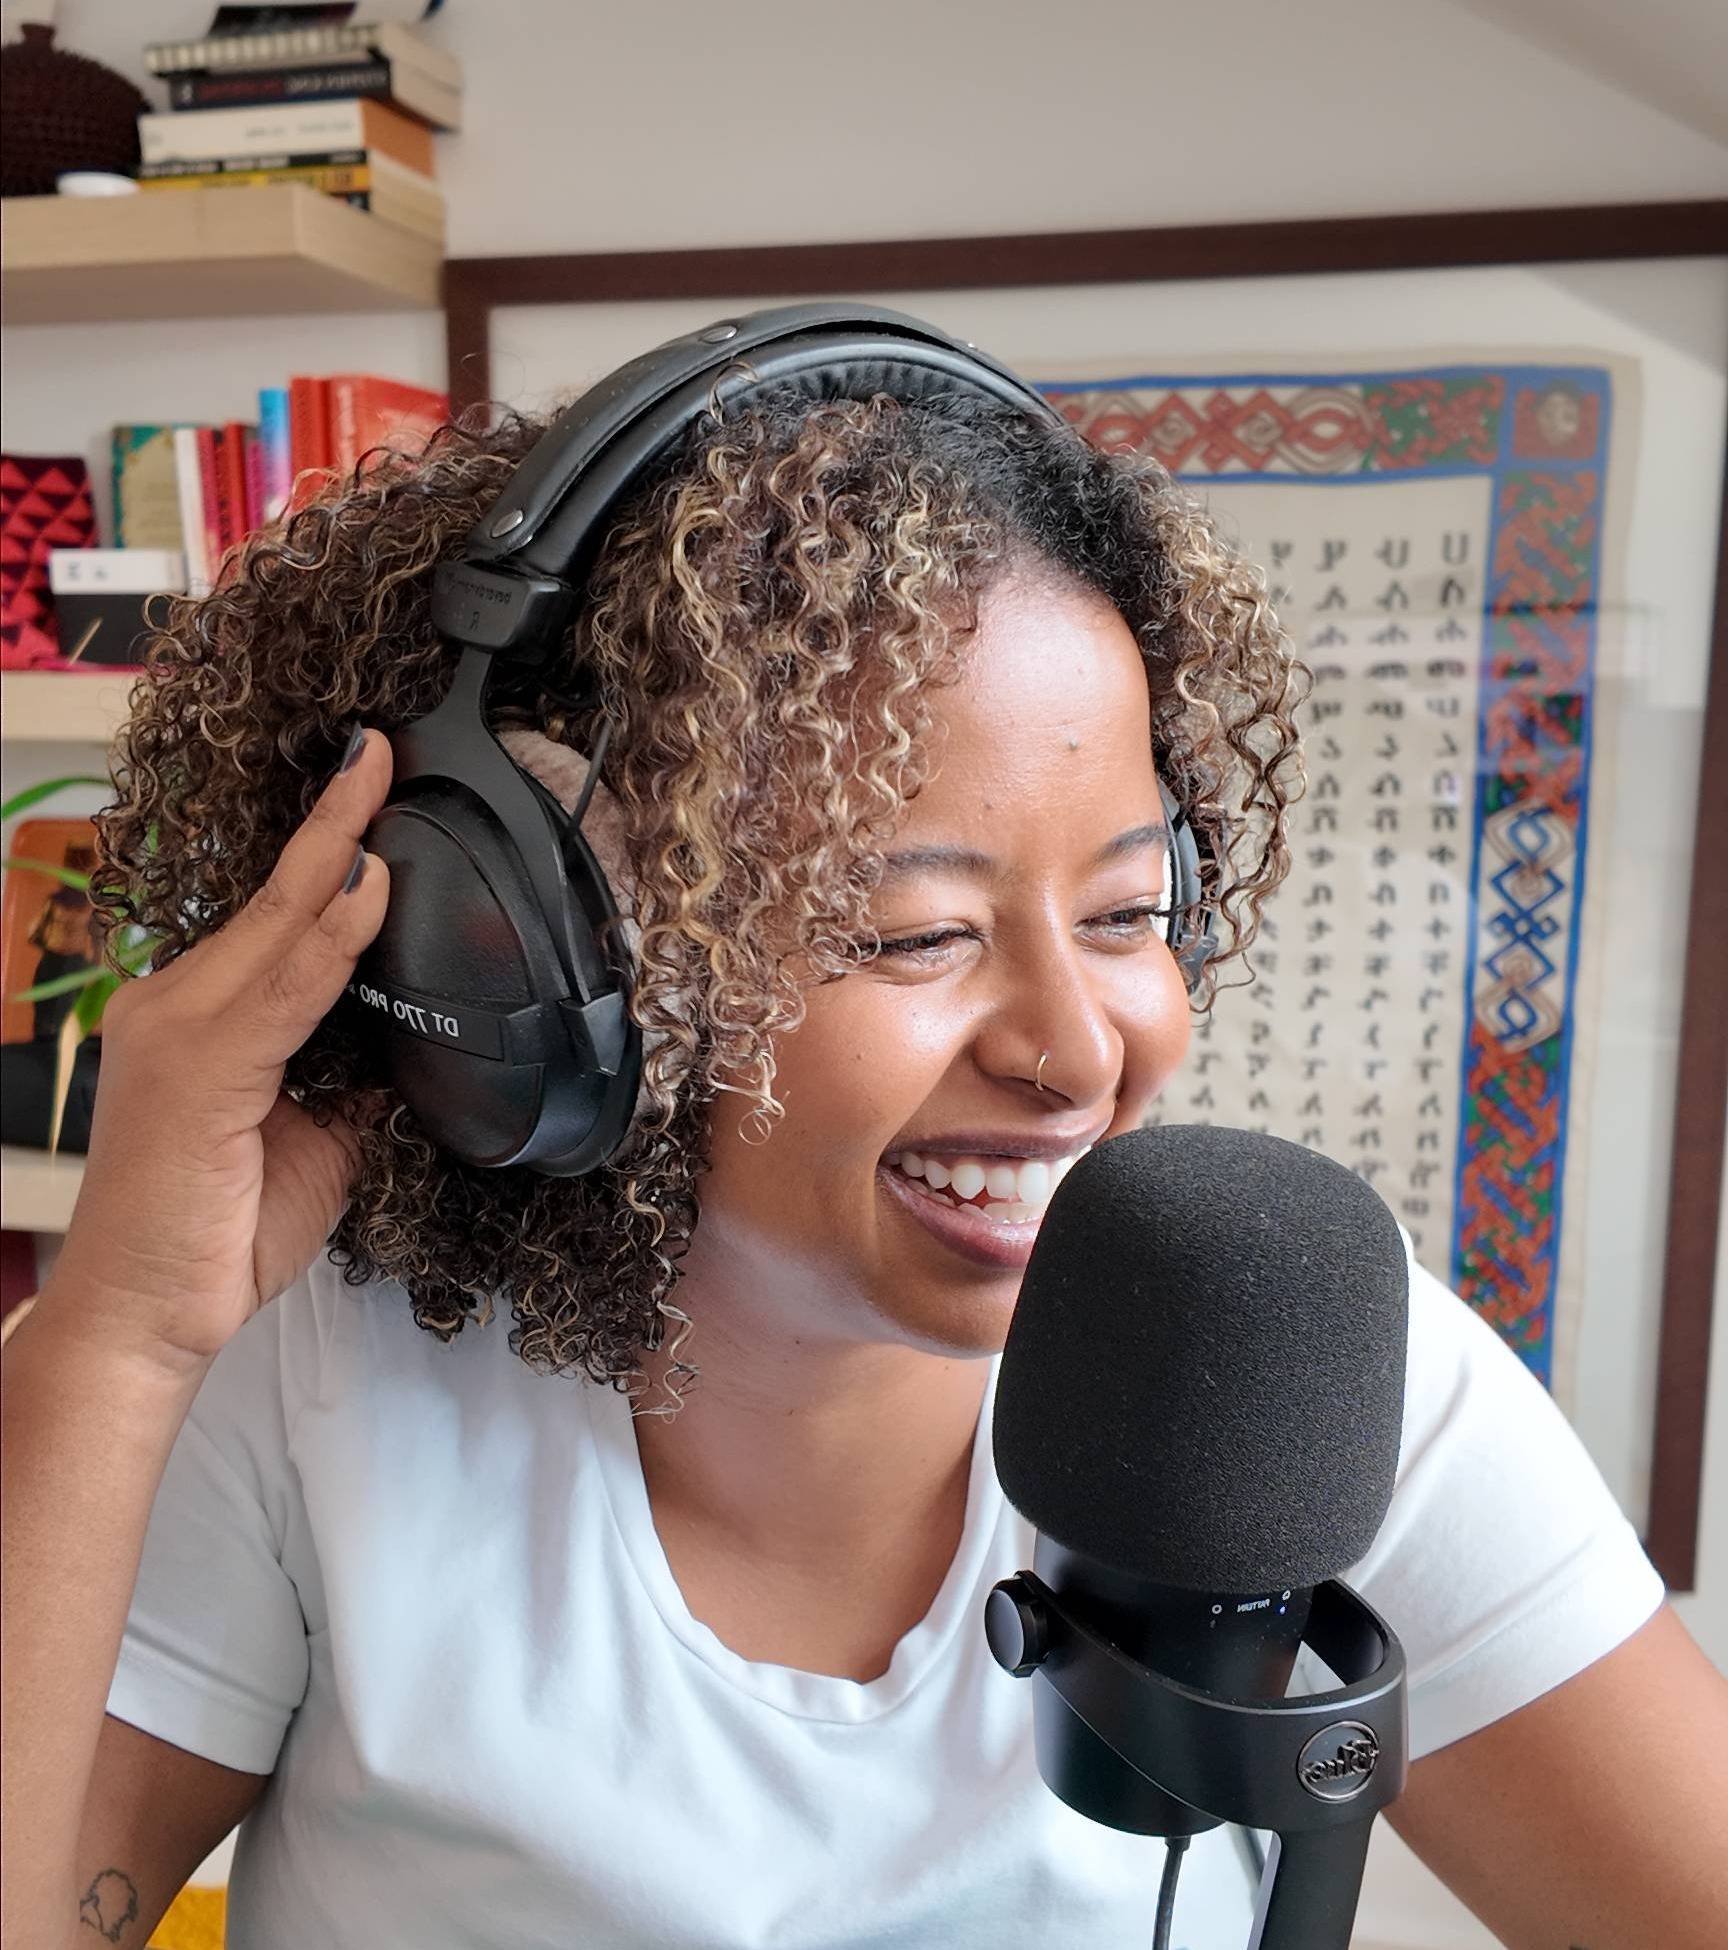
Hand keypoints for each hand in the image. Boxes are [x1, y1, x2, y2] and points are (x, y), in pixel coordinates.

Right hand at [39, 726, 391, 1373]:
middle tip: (381, 748)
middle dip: (334, 820)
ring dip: (337, 852)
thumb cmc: (217, 1235)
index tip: (370, 783)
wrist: (148, 1320)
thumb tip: (411, 1043)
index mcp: (204, 1014)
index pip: (278, 914)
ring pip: (277, 925)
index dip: (327, 848)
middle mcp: (177, 1003)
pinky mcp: (195, 1063)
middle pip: (274, 897)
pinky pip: (283, 986)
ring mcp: (178, 1026)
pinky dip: (331, 935)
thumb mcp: (318, 1142)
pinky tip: (367, 886)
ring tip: (377, 782)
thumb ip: (355, 1080)